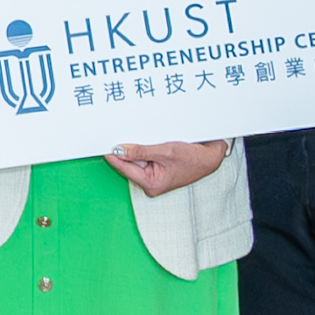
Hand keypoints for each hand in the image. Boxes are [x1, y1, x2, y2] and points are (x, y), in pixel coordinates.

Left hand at [102, 139, 227, 196]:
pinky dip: (143, 146)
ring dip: (136, 145)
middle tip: (118, 130)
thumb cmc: (194, 158)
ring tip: (139, 134)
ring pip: (135, 157)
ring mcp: (153, 174)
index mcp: (151, 184)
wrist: (212, 157)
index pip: (123, 167)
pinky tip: (146, 137)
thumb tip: (119, 150)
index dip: (112, 153)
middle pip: (128, 162)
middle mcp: (149, 182)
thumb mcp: (166, 151)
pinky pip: (144, 155)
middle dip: (125, 147)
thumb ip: (141, 151)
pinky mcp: (156, 167)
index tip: (103, 141)